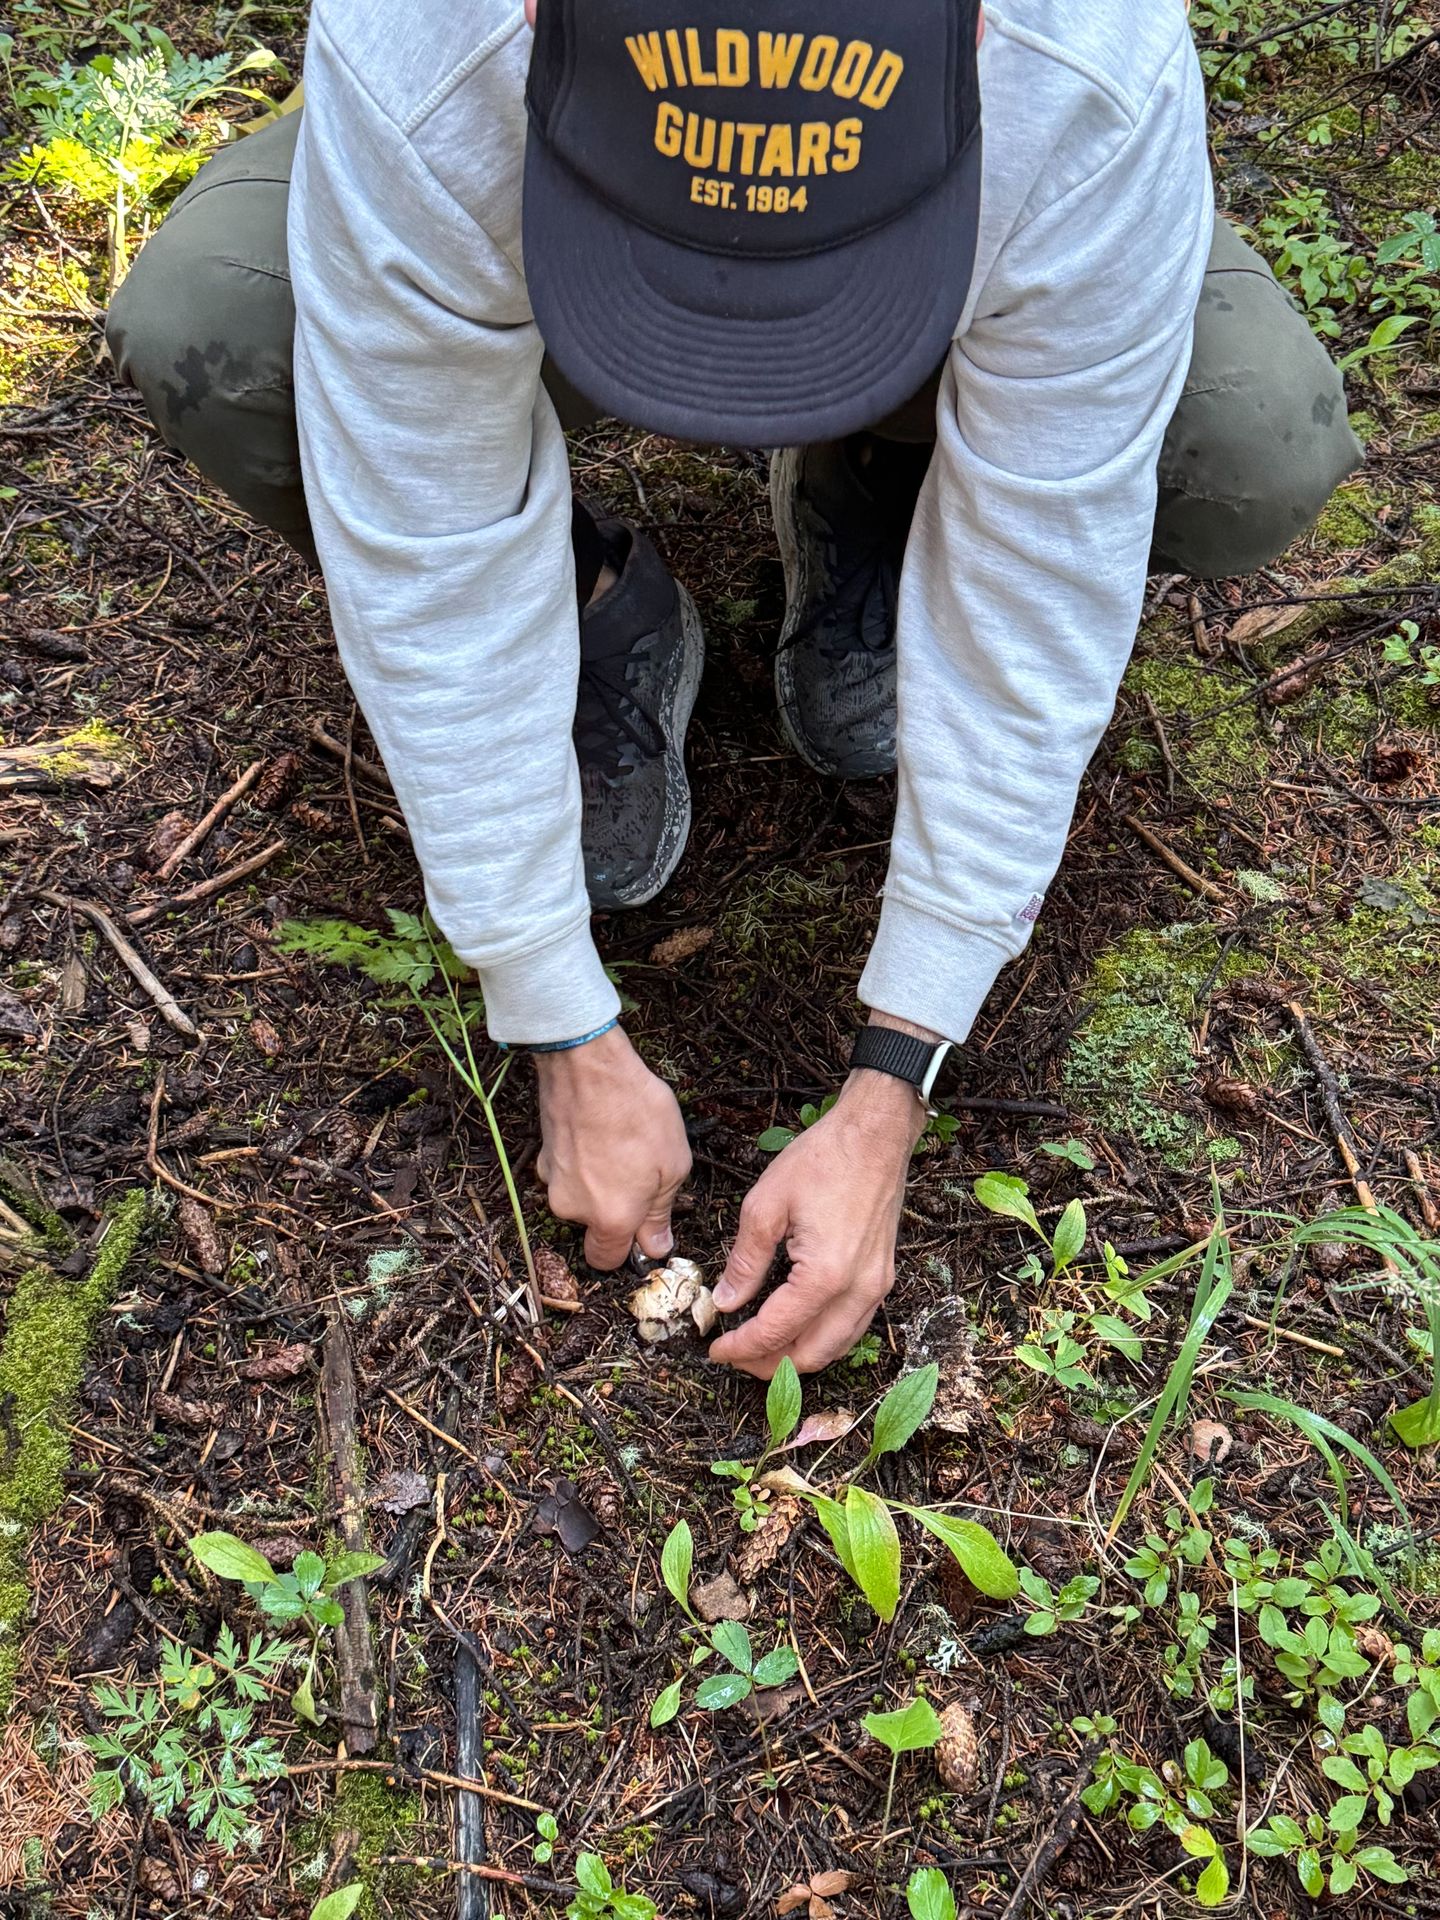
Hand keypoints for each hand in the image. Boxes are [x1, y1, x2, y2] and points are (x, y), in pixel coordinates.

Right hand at [534, 1026, 691, 1269]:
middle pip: (594, 1229)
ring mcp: (553, 1183)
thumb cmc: (636, 1112)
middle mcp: (574, 1209)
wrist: (588, 1065)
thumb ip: (662, 1212)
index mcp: (611, 1218)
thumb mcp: (672, 1164)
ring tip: (622, 1148)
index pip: (608, 1261)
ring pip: (581, 1199)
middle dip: (616, 1214)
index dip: (630, 1251)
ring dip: (600, 1186)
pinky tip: (602, 1135)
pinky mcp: (543, 1158)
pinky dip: (583, 1163)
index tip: (646, 1230)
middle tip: (642, 1179)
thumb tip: (656, 1245)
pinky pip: (569, 1173)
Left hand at [708, 1065, 924, 1378]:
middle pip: (810, 1355)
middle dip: (768, 1364)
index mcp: (824, 1275)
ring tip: (760, 1348)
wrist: (875, 1134)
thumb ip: (745, 1261)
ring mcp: (876, 1286)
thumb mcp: (765, 1206)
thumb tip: (726, 1301)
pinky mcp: (883, 1277)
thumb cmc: (823, 1159)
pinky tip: (797, 1328)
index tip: (714, 1349)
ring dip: (797, 1356)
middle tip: (734, 1354)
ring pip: (836, 1347)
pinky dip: (823, 1339)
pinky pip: (853, 1326)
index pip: (775, 1332)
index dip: (740, 1347)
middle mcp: (857, 1290)